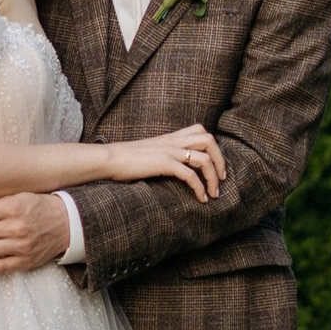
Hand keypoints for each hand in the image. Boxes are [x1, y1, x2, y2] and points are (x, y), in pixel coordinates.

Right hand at [109, 123, 227, 201]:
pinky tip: (200, 199)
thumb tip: (171, 166)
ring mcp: (169, 151)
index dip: (213, 147)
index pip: (200, 130)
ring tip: (213, 193)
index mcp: (170, 137)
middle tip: (221, 179)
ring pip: (204, 158)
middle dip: (220, 160)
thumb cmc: (124, 160)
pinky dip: (200, 188)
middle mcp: (173, 141)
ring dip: (213, 177)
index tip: (215, 166)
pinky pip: (190, 175)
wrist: (108, 159)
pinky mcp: (164, 163)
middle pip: (209, 140)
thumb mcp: (148, 152)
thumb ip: (162, 154)